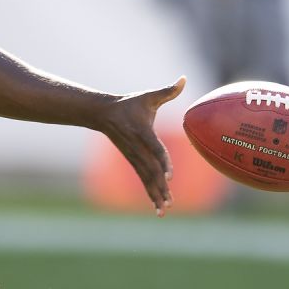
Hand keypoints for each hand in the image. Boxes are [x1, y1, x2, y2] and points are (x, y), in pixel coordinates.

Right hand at [96, 76, 186, 215]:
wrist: (104, 114)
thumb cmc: (130, 104)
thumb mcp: (148, 96)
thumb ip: (167, 90)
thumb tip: (184, 78)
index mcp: (143, 131)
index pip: (154, 149)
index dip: (162, 161)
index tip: (169, 175)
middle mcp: (137, 147)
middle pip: (151, 170)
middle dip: (161, 187)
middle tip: (171, 202)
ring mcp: (133, 157)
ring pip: (146, 179)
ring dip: (156, 194)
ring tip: (165, 210)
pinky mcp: (132, 162)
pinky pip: (143, 180)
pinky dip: (150, 194)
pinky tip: (159, 207)